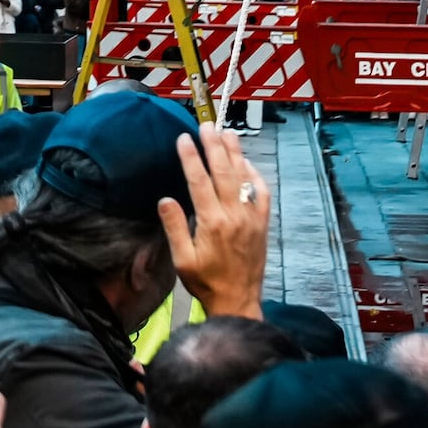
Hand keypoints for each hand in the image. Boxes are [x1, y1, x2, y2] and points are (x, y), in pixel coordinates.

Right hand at [161, 128, 269, 320]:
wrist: (237, 301)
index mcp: (212, 223)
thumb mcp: (182, 260)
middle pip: (223, 172)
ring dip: (235, 153)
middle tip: (206, 126)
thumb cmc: (206, 282)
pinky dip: (254, 175)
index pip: (199, 181)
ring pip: (243, 178)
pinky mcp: (262, 224)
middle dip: (214, 146)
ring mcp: (251, 218)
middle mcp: (234, 216)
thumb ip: (174, 228)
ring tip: (227, 133)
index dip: (191, 158)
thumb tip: (166, 199)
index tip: (184, 139)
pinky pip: (261, 193)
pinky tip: (246, 163)